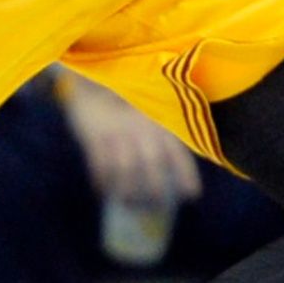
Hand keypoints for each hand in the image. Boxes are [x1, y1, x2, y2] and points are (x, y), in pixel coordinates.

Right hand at [59, 73, 201, 207]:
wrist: (92, 76)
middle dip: (156, 188)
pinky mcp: (94, 134)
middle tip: (156, 206)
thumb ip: (159, 128)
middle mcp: (140, 126)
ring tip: (128, 202)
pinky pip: (99, 163)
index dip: (186, 173)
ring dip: (127, 189)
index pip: (176, 150)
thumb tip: (173, 160)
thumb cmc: (124, 97)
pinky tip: (103, 190)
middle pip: (152, 163)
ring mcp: (116, 131)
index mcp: (158, 120)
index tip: (191, 195)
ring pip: (124, 167)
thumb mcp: (147, 108)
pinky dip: (102, 180)